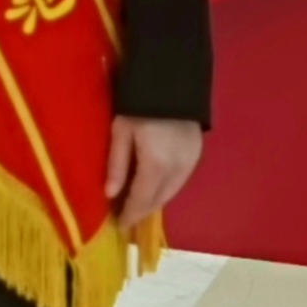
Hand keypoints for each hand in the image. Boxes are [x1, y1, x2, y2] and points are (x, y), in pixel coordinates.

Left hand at [105, 115, 203, 229]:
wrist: (172, 80)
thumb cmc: (139, 104)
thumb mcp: (121, 131)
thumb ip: (117, 164)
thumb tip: (109, 195)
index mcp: (156, 165)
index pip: (142, 200)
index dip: (130, 214)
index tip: (119, 225)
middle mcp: (177, 170)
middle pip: (158, 200)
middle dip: (142, 210)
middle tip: (125, 216)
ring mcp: (190, 163)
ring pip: (171, 192)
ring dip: (154, 201)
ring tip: (137, 204)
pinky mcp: (196, 155)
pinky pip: (179, 181)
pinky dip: (166, 188)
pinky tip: (153, 186)